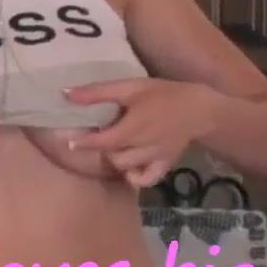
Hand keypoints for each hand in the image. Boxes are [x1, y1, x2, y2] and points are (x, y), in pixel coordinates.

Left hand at [62, 78, 211, 187]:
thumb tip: (66, 94)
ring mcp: (154, 158)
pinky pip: (147, 179)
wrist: (199, 107)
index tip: (69, 142)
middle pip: (112, 156)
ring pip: (126, 167)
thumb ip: (98, 92)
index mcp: (131, 128)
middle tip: (100, 135)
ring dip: (116, 158)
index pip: (101, 142)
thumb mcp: (130, 87)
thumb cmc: (163, 93)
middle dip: (102, 147)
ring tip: (115, 145)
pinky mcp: (165, 164)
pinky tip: (130, 165)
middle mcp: (142, 147)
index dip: (84, 143)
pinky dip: (135, 176)